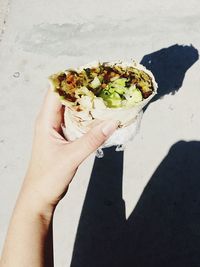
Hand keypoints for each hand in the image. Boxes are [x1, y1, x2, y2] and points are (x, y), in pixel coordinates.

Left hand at [20, 89, 117, 215]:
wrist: (40, 196)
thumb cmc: (48, 177)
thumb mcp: (71, 157)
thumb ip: (92, 140)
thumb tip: (112, 122)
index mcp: (45, 121)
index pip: (56, 92)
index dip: (71, 80)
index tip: (91, 73)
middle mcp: (50, 121)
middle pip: (66, 97)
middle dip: (83, 89)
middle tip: (103, 83)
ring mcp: (57, 129)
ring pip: (72, 109)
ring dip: (86, 103)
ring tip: (104, 95)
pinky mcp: (64, 137)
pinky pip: (77, 121)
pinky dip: (88, 116)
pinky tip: (100, 115)